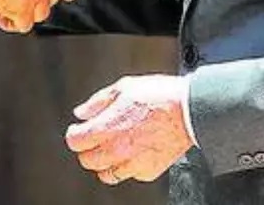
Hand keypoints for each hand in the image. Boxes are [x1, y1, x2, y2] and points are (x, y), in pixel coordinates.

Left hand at [65, 74, 191, 184]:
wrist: (189, 111)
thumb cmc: (159, 96)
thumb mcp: (123, 88)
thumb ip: (97, 102)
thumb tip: (82, 113)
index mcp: (108, 127)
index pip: (76, 141)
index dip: (74, 134)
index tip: (78, 130)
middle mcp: (118, 149)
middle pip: (88, 161)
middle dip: (87, 150)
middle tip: (93, 139)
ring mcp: (134, 163)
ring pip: (107, 175)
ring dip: (104, 163)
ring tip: (110, 149)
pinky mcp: (149, 171)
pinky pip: (129, 175)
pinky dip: (126, 167)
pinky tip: (130, 154)